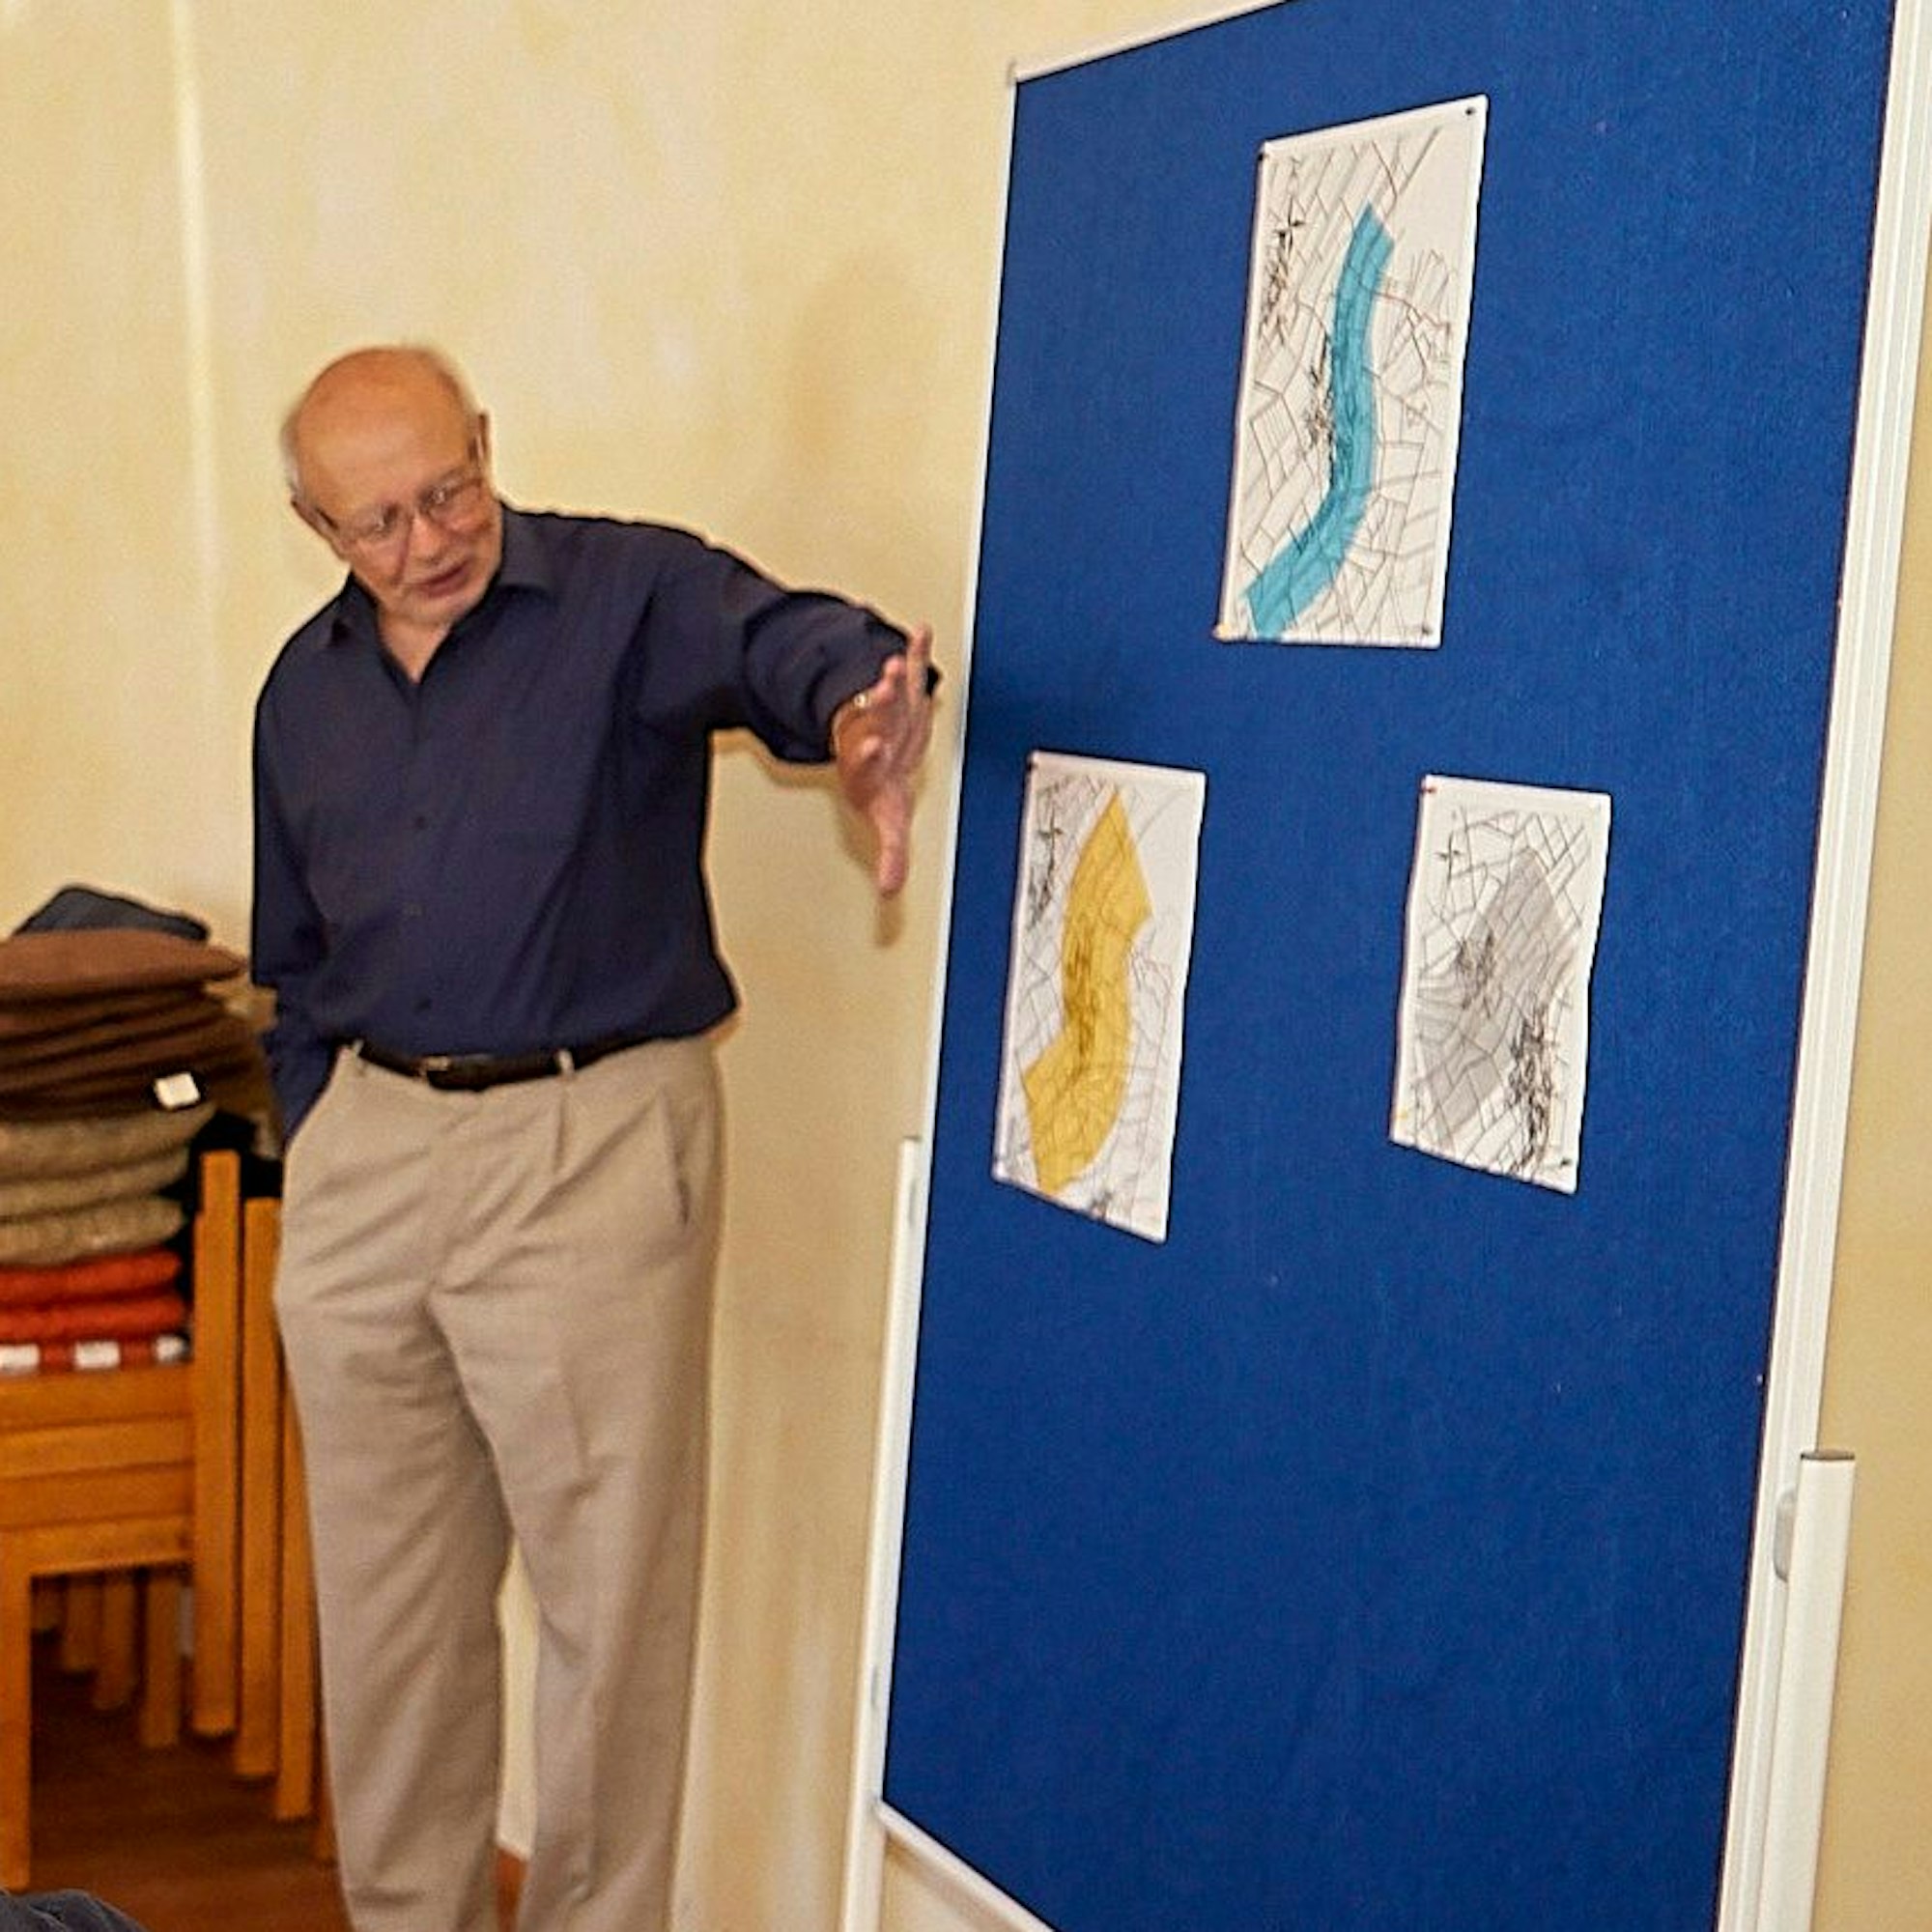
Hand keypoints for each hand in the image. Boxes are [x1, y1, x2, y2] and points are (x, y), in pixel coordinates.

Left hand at [832, 625, 934, 896]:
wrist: (869, 753)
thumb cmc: (882, 786)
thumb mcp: (886, 821)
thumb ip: (891, 853)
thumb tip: (890, 889)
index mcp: (873, 769)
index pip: (868, 761)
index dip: (869, 754)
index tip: (869, 746)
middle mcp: (879, 736)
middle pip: (878, 720)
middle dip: (880, 705)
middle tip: (882, 688)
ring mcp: (890, 714)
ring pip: (891, 695)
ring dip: (893, 678)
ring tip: (894, 662)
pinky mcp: (904, 695)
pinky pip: (912, 671)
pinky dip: (918, 652)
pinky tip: (921, 633)